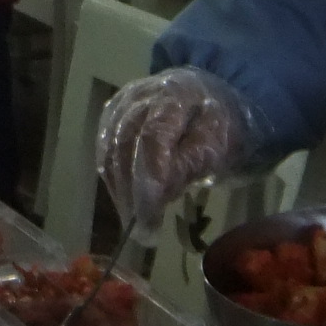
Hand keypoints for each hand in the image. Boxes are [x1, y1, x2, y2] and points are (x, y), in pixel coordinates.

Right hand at [94, 68, 248, 237]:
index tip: (148, 219)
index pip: (152, 139)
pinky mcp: (112, 112)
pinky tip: (124, 197)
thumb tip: (159, 192)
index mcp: (175, 95)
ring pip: (109, 147)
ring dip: (119, 188)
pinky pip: (104, 146)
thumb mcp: (219, 145)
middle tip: (142, 231)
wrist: (212, 94)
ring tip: (133, 220)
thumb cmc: (220, 125)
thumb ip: (191, 163)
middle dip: (131, 192)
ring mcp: (123, 102)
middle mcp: (141, 94)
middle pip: (125, 144)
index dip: (146, 182)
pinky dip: (112, 176)